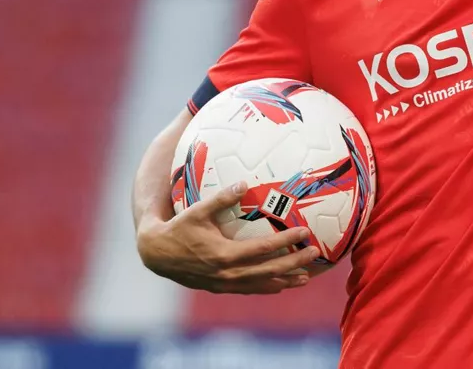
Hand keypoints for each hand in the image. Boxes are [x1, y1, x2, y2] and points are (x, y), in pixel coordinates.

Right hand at [137, 181, 320, 293]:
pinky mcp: (221, 287)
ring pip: (262, 285)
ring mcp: (225, 283)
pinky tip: (281, 285)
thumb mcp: (198, 210)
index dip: (286, 241)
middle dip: (294, 263)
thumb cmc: (179, 227)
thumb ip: (222, 198)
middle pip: (269, 270)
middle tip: (315, 254)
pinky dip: (268, 287)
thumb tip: (244, 182)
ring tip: (306, 277)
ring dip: (285, 280)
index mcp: (225, 254)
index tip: (305, 232)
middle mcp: (228, 273)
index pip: (264, 248)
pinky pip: (250, 290)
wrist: (157, 255)